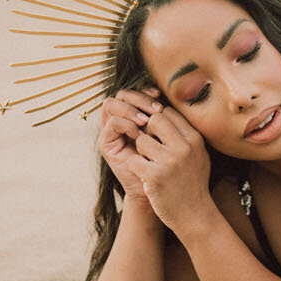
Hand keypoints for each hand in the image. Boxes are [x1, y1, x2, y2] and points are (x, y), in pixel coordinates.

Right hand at [98, 87, 162, 202]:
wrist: (160, 189)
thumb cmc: (169, 162)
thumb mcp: (171, 135)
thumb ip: (168, 117)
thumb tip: (174, 95)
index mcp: (135, 115)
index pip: (135, 93)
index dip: (146, 92)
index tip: (161, 98)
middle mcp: (120, 120)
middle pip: (122, 94)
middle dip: (139, 98)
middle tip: (157, 109)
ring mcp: (111, 131)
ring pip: (111, 104)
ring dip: (131, 109)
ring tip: (147, 121)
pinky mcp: (106, 144)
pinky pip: (111, 123)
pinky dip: (126, 124)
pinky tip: (139, 135)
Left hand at [127, 107, 212, 233]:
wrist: (194, 215)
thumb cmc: (192, 183)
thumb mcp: (198, 155)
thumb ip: (184, 135)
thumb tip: (163, 111)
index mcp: (195, 139)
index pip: (169, 112)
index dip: (158, 121)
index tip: (157, 136)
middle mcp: (184, 147)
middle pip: (154, 119)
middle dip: (147, 131)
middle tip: (150, 148)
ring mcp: (169, 161)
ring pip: (141, 140)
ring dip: (140, 152)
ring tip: (150, 165)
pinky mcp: (154, 176)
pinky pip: (134, 160)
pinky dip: (135, 168)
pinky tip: (145, 177)